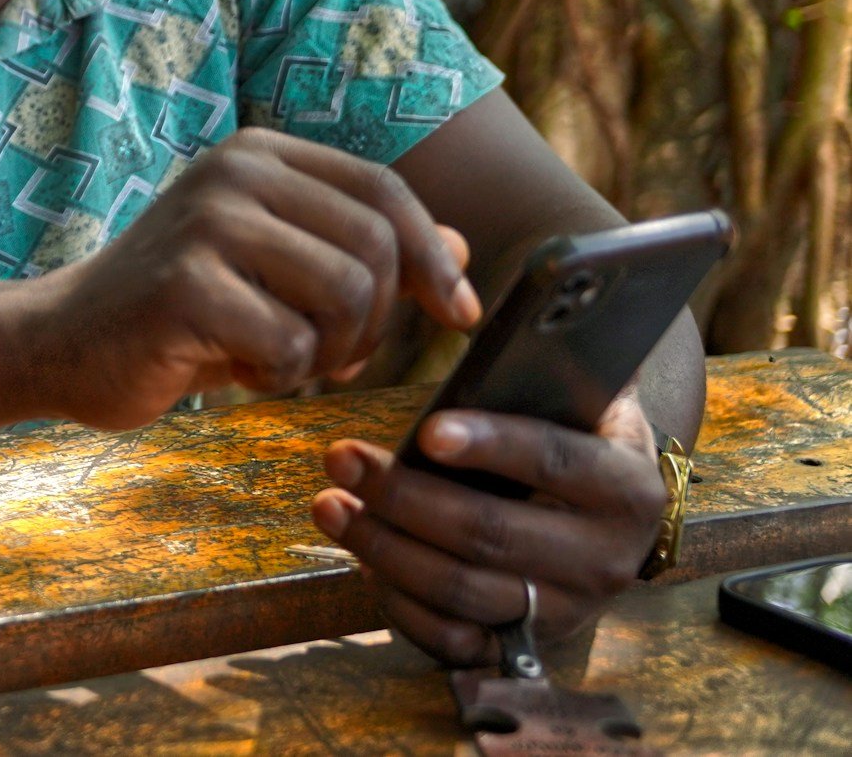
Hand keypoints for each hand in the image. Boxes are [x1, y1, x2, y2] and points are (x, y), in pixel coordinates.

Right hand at [29, 128, 481, 428]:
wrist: (57, 340)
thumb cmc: (178, 310)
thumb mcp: (274, 269)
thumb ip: (360, 252)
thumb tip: (463, 250)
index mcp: (257, 155)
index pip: (384, 190)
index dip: (435, 257)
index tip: (460, 315)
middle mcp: (233, 173)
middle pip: (376, 249)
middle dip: (375, 324)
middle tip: (327, 355)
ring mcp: (205, 225)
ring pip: (347, 297)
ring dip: (329, 353)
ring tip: (278, 359)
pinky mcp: (184, 287)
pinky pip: (290, 345)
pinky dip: (278, 377)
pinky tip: (233, 370)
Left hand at [310, 392, 666, 664]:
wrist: (606, 514)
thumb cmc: (570, 433)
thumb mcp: (573, 397)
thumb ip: (531, 370)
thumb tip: (457, 315)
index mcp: (628, 487)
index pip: (555, 461)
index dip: (491, 445)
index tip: (427, 431)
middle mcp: (607, 560)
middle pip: (490, 533)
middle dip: (403, 496)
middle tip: (339, 457)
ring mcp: (566, 611)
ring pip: (462, 590)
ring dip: (383, 547)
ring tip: (330, 504)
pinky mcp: (525, 644)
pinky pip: (453, 639)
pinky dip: (399, 603)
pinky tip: (362, 559)